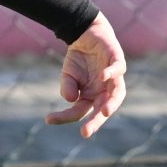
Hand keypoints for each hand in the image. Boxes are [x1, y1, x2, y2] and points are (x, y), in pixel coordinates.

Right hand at [46, 13, 127, 137]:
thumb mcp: (67, 75)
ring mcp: (113, 76)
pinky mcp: (117, 60)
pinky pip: (118, 69)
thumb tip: (70, 99)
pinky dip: (112, 73)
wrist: (85, 34)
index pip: (80, 111)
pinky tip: (103, 76)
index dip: (65, 117)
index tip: (48, 119)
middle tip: (85, 132)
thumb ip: (67, 87)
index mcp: (92, 97)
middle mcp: (105, 90)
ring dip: (112, 103)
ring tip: (105, 112)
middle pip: (103, 108)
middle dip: (95, 121)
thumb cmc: (78, 59)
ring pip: (117, 93)